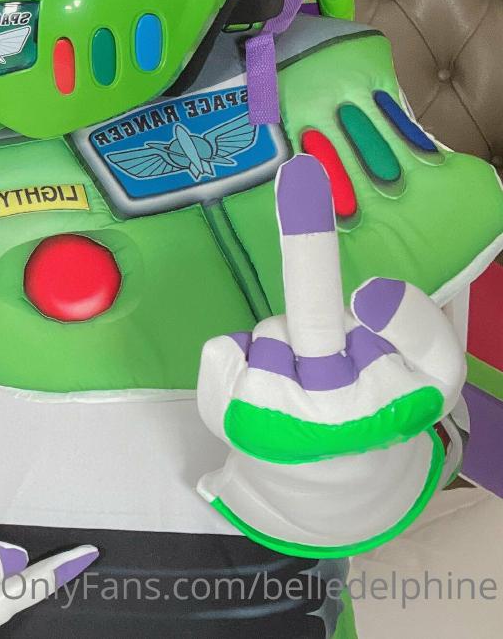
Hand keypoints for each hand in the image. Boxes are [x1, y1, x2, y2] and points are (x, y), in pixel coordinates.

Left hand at [195, 154, 464, 552]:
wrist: (329, 478)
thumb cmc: (381, 405)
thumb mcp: (430, 374)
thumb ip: (422, 328)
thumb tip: (370, 296)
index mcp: (406, 398)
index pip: (407, 340)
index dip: (388, 309)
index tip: (354, 265)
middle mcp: (343, 415)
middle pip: (314, 314)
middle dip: (308, 251)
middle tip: (301, 176)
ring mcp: (281, 418)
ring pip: (271, 330)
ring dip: (282, 343)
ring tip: (302, 385)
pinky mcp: (232, 416)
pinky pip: (225, 349)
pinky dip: (237, 357)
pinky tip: (262, 390)